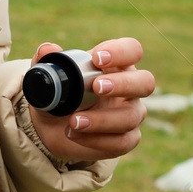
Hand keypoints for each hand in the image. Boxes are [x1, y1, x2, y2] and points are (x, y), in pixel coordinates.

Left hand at [24, 38, 154, 163]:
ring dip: (101, 120)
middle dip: (123, 84)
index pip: (132, 49)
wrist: (51, 125)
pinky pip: (122, 142)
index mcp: (116, 63)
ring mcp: (131, 114)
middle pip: (145, 82)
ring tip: (73, 121)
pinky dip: (96, 140)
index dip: (121, 52)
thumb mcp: (49, 76)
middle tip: (97, 87)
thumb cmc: (58, 92)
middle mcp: (130, 87)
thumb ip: (46, 60)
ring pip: (130, 116)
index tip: (97, 58)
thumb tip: (47, 49)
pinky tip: (75, 135)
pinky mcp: (126, 139)